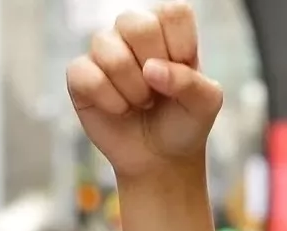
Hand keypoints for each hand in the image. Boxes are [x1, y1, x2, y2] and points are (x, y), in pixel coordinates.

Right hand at [66, 2, 222, 182]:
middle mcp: (133, 34)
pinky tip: (121, 110)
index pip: (173, 12)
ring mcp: (104, 51)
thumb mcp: (205, 104)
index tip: (184, 70)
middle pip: (135, 22)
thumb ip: (191, 82)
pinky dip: (110, 100)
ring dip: (133, 87)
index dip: (180, 45)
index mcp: (168, 30)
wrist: (161, 158)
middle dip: (152, 64)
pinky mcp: (81, 75)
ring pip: (107, 48)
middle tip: (159, 89)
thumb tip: (151, 68)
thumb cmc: (185, 122)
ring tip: (143, 103)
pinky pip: (86, 74)